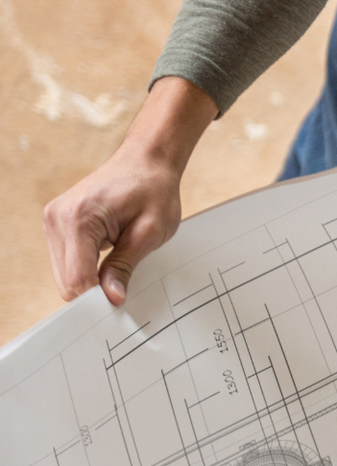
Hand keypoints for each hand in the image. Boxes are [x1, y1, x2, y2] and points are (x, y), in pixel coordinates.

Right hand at [42, 76, 216, 304]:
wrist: (147, 160)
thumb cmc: (153, 189)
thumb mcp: (149, 233)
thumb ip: (125, 266)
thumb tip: (111, 298)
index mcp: (78, 219)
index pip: (77, 279)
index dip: (98, 299)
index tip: (121, 306)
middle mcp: (57, 219)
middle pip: (66, 281)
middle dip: (93, 292)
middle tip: (124, 291)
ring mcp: (53, 220)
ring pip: (64, 274)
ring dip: (90, 279)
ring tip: (119, 267)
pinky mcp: (57, 223)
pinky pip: (66, 261)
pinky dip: (85, 268)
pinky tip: (108, 260)